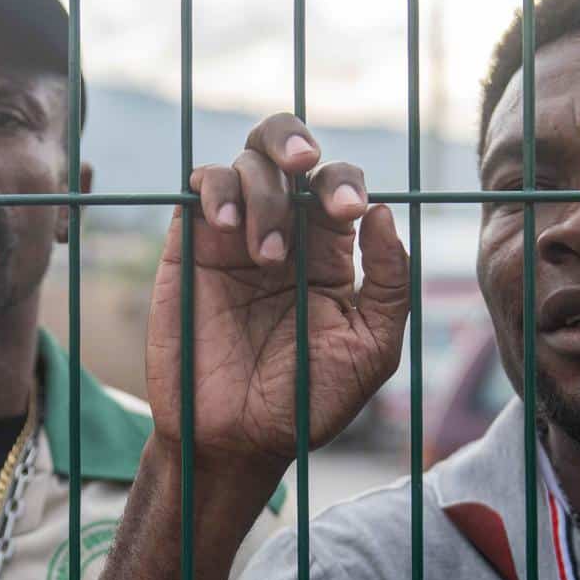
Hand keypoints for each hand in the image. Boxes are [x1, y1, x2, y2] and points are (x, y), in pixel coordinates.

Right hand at [148, 115, 410, 483]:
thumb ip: (390, 283)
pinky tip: (227, 228)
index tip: (348, 214)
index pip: (336, 187)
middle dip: (293, 139)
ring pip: (244, 165)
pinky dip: (214, 190)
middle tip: (302, 163)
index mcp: (328, 253)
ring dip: (262, 193)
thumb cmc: (307, 402)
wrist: (236, 440)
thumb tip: (381, 212)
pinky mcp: (189, 248)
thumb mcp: (371, 348)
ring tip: (265, 255)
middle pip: (283, 150)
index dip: (343, 183)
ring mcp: (231, 237)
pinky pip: (197, 189)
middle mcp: (281, 233)